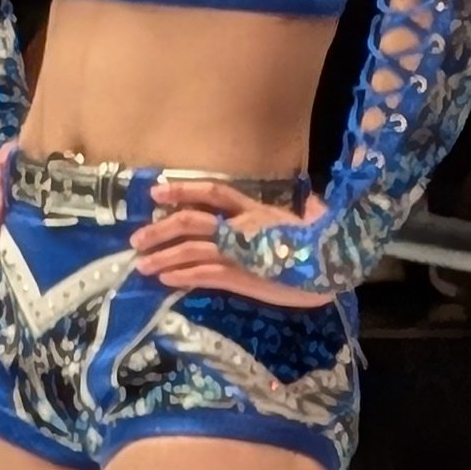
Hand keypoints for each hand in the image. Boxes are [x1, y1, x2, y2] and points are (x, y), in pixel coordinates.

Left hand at [131, 180, 336, 308]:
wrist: (334, 265)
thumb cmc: (326, 242)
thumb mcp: (313, 219)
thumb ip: (305, 208)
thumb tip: (313, 200)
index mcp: (255, 209)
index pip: (213, 191)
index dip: (183, 189)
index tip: (157, 191)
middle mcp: (242, 226)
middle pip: (192, 220)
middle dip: (160, 229)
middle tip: (136, 239)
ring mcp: (239, 251)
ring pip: (191, 248)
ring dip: (162, 256)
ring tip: (141, 265)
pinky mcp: (241, 277)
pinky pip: (204, 274)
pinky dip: (181, 276)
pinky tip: (165, 280)